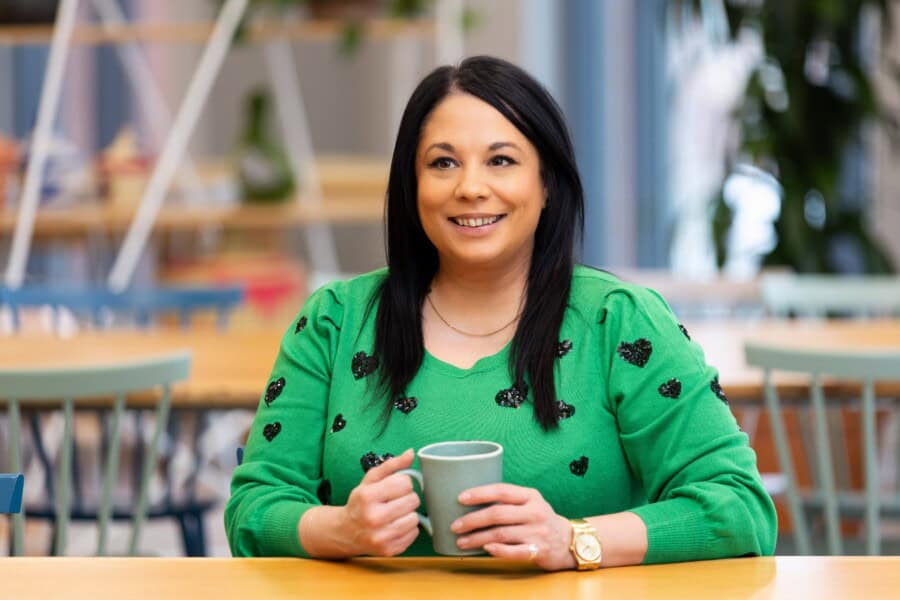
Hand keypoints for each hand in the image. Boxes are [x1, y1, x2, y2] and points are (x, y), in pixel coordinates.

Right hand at [339, 449, 421, 556]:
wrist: (346, 531)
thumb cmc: (360, 503)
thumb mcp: (370, 480)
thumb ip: (391, 465)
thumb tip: (411, 453)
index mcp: (367, 497)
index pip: (405, 483)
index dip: (403, 483)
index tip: (394, 488)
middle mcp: (373, 518)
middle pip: (413, 500)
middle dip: (407, 498)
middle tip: (394, 501)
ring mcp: (381, 537)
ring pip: (415, 518)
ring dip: (408, 514)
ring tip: (395, 513)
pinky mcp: (389, 550)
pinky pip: (413, 534)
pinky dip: (407, 529)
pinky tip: (394, 525)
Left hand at [451, 483, 575, 570]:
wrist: (569, 540)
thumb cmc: (540, 519)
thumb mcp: (530, 502)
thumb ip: (508, 500)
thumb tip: (471, 500)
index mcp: (530, 496)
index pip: (501, 491)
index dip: (479, 494)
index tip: (460, 499)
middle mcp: (534, 512)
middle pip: (497, 514)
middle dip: (472, 520)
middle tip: (455, 526)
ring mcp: (537, 532)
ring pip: (501, 534)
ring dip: (478, 538)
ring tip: (462, 542)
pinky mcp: (538, 551)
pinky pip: (514, 552)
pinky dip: (498, 551)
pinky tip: (486, 549)